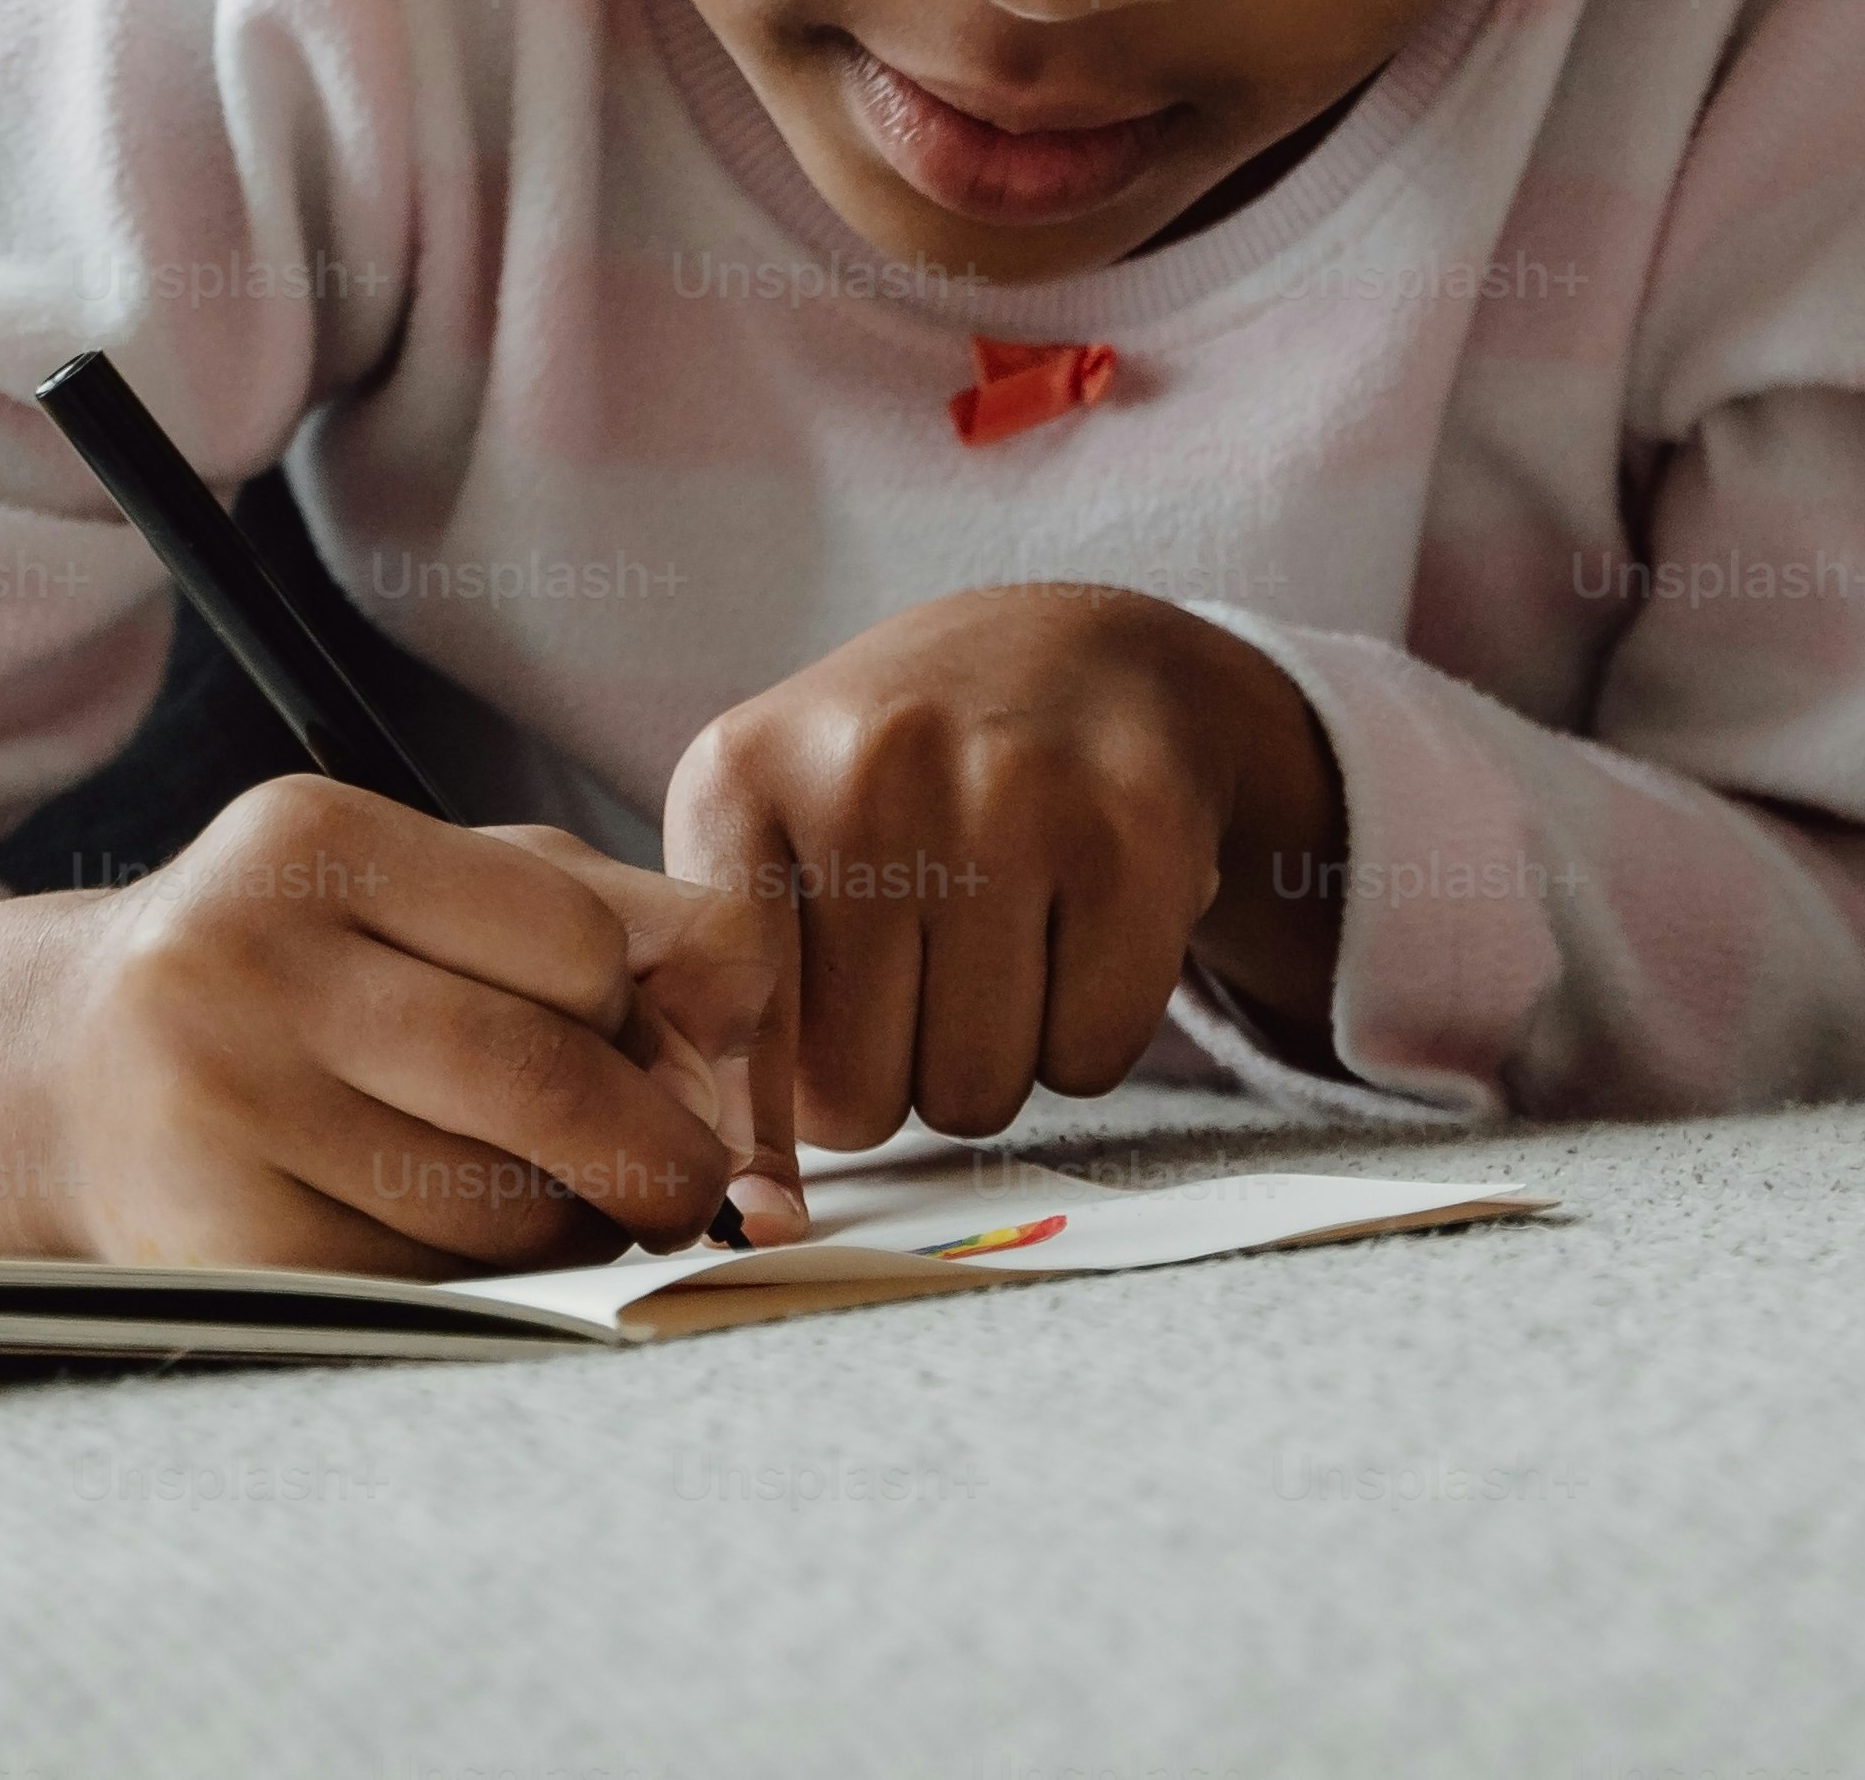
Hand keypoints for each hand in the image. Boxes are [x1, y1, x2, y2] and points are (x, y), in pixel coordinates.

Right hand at [31, 778, 757, 1273]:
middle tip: (693, 1188)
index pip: (575, 942)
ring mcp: (215, 1110)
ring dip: (573, 1228)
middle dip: (655, 1155)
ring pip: (493, 1207)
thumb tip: (757, 1005)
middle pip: (542, 1082)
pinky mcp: (215, 1247)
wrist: (66, 1076)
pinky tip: (472, 1248)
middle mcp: (244, 962)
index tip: (651, 1054)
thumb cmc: (296, 968)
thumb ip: (608, 915)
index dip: (642, 1016)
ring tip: (565, 1206)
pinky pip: (424, 1288)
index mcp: (314, 840)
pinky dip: (488, 1285)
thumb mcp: (430, 888)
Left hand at [663, 584, 1346, 1209]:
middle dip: (893, 1076)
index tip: (787, 1120)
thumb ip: (729, 1019)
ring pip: (977, 1093)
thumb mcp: (767, 844)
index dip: (763, 1111)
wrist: (1078, 654)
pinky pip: (1092, 1061)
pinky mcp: (1137, 833)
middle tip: (922, 979)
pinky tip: (1075, 932)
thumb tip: (742, 1210)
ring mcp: (1011, 791)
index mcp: (740, 777)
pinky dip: (1086, 1033)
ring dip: (991, 1060)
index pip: (728, 1041)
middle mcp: (868, 767)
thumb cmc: (894, 790)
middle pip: (860, 1096)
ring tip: (997, 945)